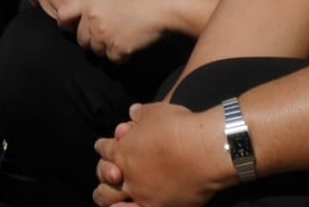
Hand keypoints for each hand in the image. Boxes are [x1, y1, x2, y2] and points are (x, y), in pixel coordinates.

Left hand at [58, 0, 173, 63]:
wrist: (162, 4)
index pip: (64, 14)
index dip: (66, 22)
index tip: (70, 26)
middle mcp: (92, 18)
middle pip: (81, 38)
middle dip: (92, 38)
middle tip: (106, 34)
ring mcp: (104, 35)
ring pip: (97, 50)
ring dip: (107, 47)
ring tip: (121, 36)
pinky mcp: (117, 49)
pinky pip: (114, 58)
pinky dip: (122, 54)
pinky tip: (131, 43)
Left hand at [94, 104, 230, 206]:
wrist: (204, 152)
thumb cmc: (179, 128)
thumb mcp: (156, 111)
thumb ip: (141, 114)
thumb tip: (133, 112)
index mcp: (122, 151)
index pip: (104, 149)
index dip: (105, 145)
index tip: (108, 144)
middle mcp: (127, 176)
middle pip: (104, 176)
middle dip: (104, 172)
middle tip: (112, 171)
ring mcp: (142, 195)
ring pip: (112, 202)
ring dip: (110, 198)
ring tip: (113, 199)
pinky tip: (134, 206)